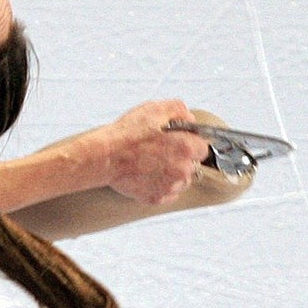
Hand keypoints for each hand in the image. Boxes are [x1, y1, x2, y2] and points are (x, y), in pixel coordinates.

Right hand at [92, 100, 211, 203]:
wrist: (104, 156)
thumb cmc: (127, 134)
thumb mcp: (154, 109)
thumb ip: (179, 110)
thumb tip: (189, 120)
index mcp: (186, 148)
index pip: (203, 147)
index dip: (189, 142)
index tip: (177, 141)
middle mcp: (183, 170)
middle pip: (192, 166)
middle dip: (181, 159)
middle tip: (159, 151)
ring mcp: (170, 187)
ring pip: (181, 181)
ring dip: (172, 174)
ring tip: (151, 164)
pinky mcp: (157, 198)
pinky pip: (167, 193)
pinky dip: (159, 186)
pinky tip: (146, 175)